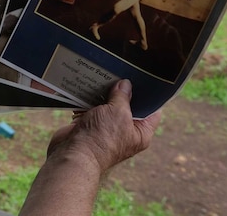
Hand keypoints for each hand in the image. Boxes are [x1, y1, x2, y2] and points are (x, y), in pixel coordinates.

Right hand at [46, 79, 160, 173]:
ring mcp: (106, 129)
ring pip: (108, 106)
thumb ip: (122, 96)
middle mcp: (125, 132)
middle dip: (123, 91)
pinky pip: (92, 109)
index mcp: (140, 133)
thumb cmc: (102, 138)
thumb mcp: (118, 112)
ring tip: (103, 75)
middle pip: (128, 107)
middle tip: (121, 72)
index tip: (146, 78)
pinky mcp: (90, 126)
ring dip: (103, 94)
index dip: (150, 95)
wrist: (74, 155)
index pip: (152, 111)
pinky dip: (89, 100)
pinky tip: (87, 86)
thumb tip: (125, 84)